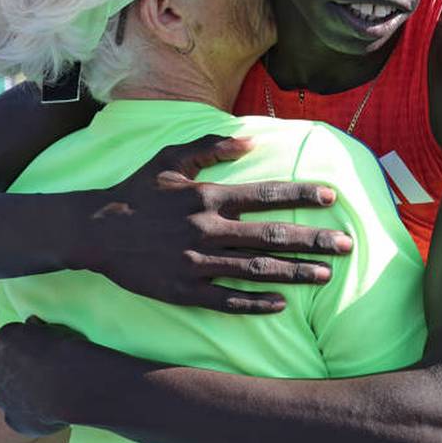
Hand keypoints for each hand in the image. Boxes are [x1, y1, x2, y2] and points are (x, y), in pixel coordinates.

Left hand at [0, 317, 89, 436]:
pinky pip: (17, 416)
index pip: (8, 339)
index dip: (22, 345)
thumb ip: (37, 329)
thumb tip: (31, 322)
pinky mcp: (12, 419)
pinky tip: (49, 412)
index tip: (38, 350)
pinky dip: (28, 415)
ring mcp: (1, 395)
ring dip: (16, 393)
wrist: (73, 385)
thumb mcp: (56, 330)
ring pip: (2, 393)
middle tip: (33, 371)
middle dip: (7, 368)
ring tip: (45, 393)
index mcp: (7, 338)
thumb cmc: (69, 352)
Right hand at [67, 135, 351, 314]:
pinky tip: (281, 303)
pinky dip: (255, 302)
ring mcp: (197, 262)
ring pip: (256, 268)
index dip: (302, 194)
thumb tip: (250, 138)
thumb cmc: (138, 190)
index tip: (333, 196)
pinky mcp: (184, 290)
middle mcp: (207, 229)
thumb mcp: (171, 158)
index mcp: (208, 196)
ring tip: (326, 274)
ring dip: (294, 271)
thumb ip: (211, 146)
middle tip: (346, 244)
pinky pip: (226, 299)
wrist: (95, 229)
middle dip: (313, 239)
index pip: (266, 194)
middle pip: (271, 235)